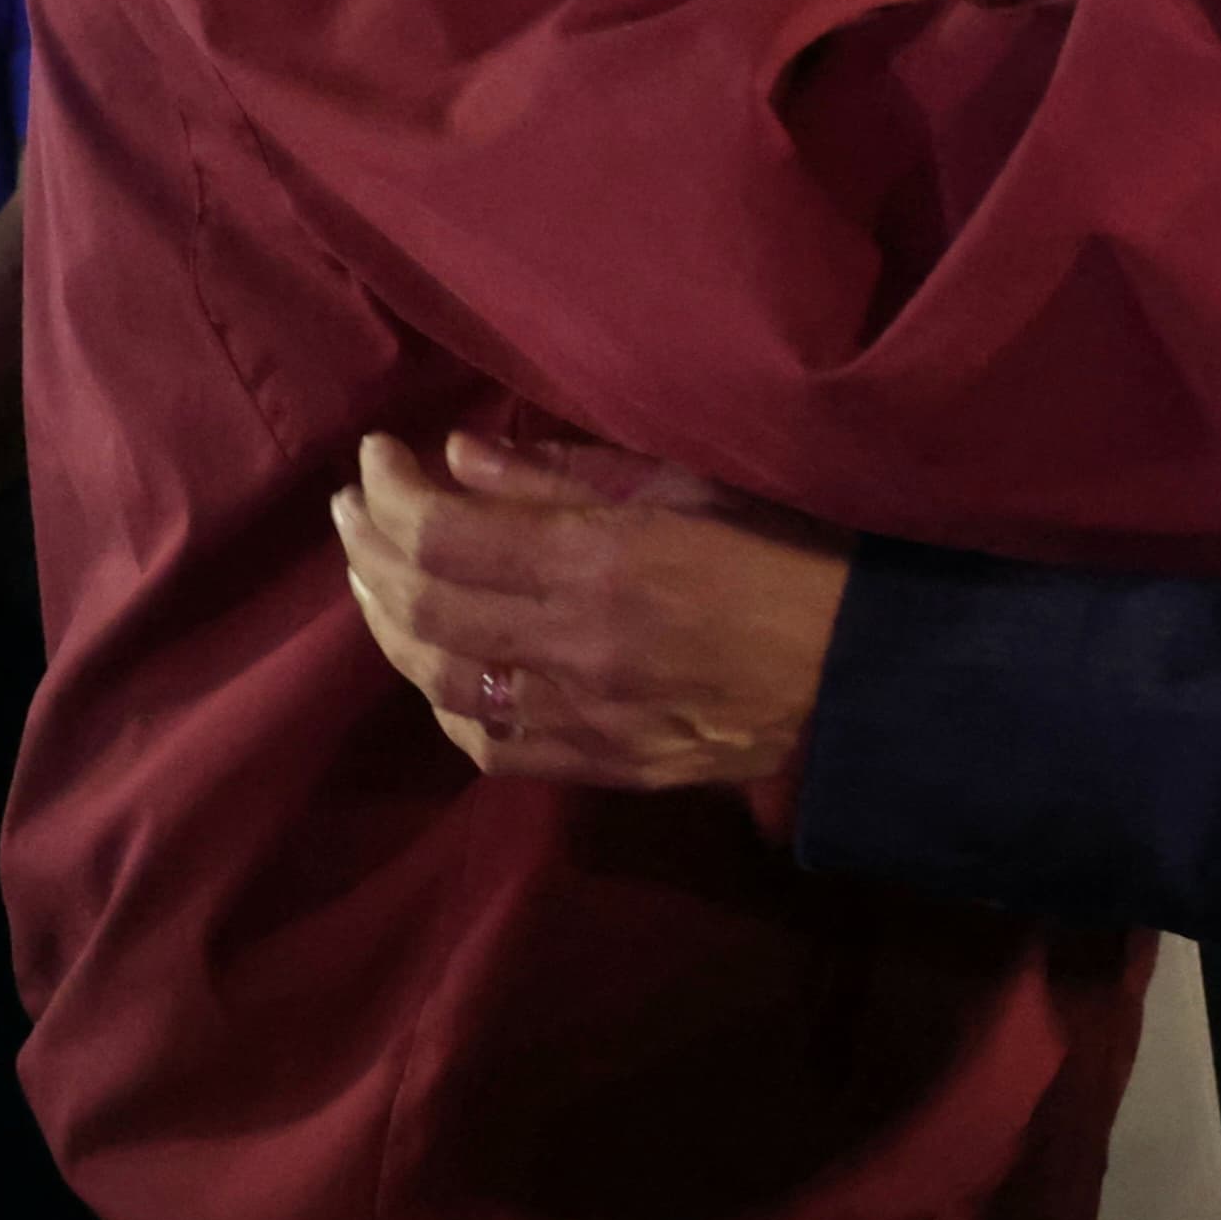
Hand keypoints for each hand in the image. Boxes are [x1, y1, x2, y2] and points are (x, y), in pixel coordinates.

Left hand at [333, 435, 853, 791]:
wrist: (867, 673)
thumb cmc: (791, 554)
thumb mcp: (691, 486)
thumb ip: (572, 474)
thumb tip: (462, 458)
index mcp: (604, 561)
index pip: (447, 533)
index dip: (390, 492)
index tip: (376, 456)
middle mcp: (578, 643)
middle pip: (423, 607)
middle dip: (368, 549)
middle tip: (353, 509)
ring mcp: (586, 714)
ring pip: (440, 680)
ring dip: (388, 625)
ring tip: (375, 578)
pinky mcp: (605, 763)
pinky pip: (492, 743)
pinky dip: (444, 704)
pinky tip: (435, 666)